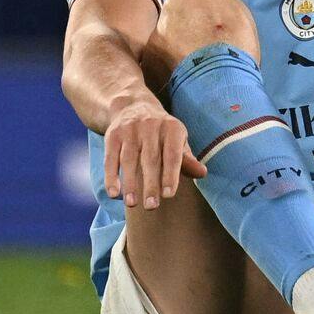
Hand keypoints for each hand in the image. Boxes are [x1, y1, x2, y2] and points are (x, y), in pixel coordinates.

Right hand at [104, 94, 204, 209]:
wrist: (133, 106)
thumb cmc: (162, 132)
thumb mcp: (178, 140)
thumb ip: (187, 159)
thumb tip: (203, 173)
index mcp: (172, 129)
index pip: (172, 155)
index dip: (171, 175)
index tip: (169, 195)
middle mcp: (151, 127)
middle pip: (150, 159)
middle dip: (150, 184)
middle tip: (151, 206)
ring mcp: (130, 130)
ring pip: (129, 160)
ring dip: (130, 183)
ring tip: (132, 204)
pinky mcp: (113, 135)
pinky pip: (111, 158)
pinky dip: (111, 176)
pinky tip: (114, 193)